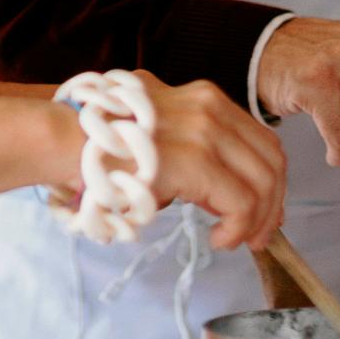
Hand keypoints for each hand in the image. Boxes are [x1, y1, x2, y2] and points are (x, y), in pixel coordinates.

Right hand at [60, 70, 285, 249]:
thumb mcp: (159, 133)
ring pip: (262, 183)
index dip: (271, 181)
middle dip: (273, 204)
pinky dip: (238, 227)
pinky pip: (240, 201)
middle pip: (270, 159)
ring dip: (257, 220)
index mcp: (205, 98)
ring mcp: (204, 130)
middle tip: (259, 235)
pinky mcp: (194, 159)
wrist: (66, 140)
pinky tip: (220, 239)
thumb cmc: (104, 144)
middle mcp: (210, 106)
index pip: (261, 140)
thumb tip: (221, 191)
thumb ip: (195, 149)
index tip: (264, 212)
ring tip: (237, 240)